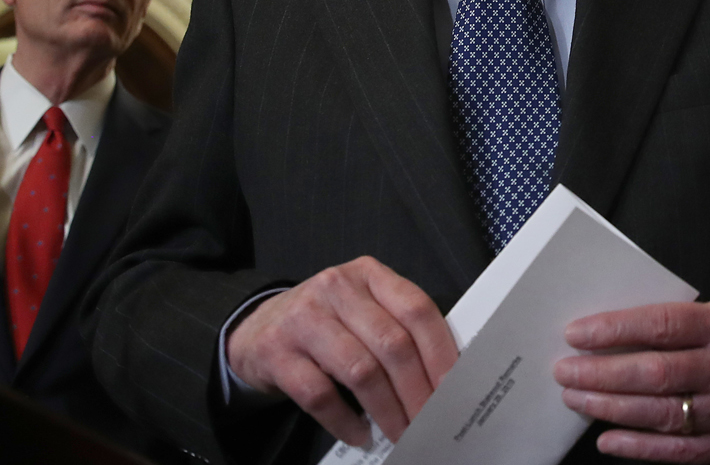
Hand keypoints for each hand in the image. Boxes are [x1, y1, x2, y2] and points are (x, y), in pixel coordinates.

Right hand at [225, 256, 458, 448]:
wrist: (255, 328)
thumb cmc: (324, 323)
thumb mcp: (361, 309)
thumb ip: (398, 328)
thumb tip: (444, 379)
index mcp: (368, 275)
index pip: (416, 309)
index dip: (441, 352)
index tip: (455, 389)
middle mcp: (336, 288)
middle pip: (392, 343)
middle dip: (417, 391)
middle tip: (430, 422)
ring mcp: (304, 318)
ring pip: (360, 370)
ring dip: (386, 410)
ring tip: (399, 433)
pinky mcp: (276, 351)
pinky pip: (318, 394)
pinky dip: (344, 420)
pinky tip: (358, 433)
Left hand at [553, 300, 709, 462]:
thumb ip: (674, 323)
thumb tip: (608, 335)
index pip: (662, 324)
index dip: (615, 330)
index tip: (575, 334)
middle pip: (656, 373)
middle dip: (602, 373)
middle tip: (564, 371)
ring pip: (661, 414)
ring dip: (610, 407)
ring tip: (575, 398)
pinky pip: (678, 450)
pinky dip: (638, 446)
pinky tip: (606, 439)